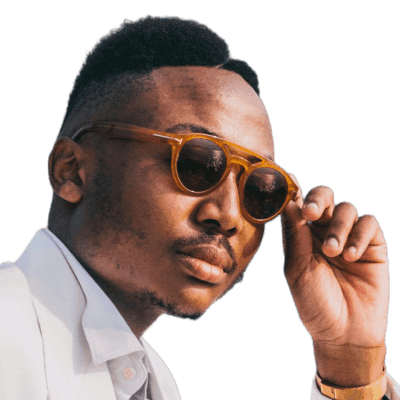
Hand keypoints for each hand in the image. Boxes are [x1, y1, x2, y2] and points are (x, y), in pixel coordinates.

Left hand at [281, 178, 388, 386]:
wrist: (344, 332)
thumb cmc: (314, 302)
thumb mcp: (298, 269)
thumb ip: (295, 237)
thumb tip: (289, 203)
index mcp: (303, 236)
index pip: (300, 205)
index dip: (296, 193)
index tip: (291, 186)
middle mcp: (325, 232)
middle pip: (324, 198)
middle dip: (318, 200)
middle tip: (312, 213)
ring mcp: (350, 237)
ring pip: (346, 209)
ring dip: (339, 227)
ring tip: (334, 252)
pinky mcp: (373, 246)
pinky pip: (369, 225)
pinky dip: (360, 235)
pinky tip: (351, 255)